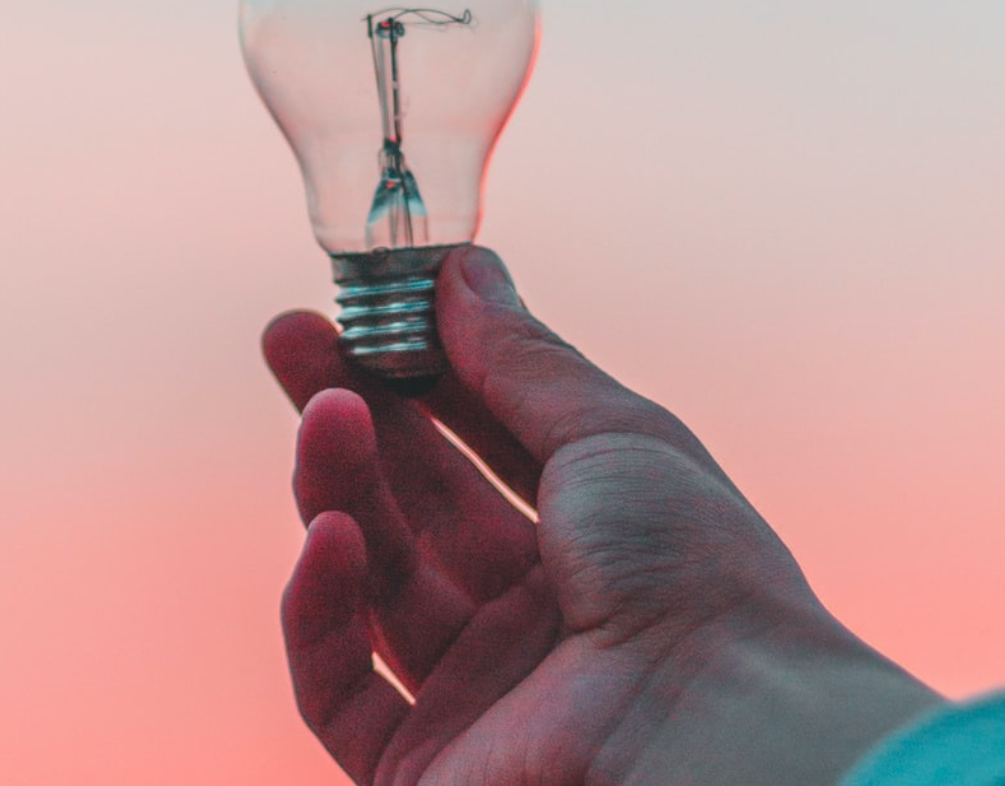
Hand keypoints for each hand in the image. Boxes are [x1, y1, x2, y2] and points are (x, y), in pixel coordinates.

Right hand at [264, 246, 941, 785]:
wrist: (713, 727)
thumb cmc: (693, 573)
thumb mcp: (613, 435)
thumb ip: (520, 359)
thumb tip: (461, 269)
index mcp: (596, 541)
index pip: (483, 443)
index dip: (421, 373)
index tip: (364, 305)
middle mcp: (535, 616)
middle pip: (416, 503)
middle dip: (353, 413)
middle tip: (290, 337)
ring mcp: (478, 692)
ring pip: (375, 581)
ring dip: (339, 489)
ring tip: (324, 413)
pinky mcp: (423, 764)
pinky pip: (338, 684)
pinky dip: (322, 608)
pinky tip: (330, 536)